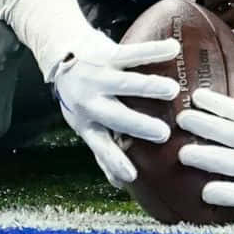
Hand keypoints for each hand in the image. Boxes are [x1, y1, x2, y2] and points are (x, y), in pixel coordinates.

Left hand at [52, 36, 179, 188]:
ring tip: (172, 91)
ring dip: (149, 87)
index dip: (114, 161)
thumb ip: (103, 150)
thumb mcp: (85, 124)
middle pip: (114, 115)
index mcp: (86, 122)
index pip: (100, 146)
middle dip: (137, 125)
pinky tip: (173, 49)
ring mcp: (99, 76)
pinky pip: (132, 52)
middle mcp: (90, 101)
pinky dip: (153, 51)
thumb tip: (120, 184)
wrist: (59, 51)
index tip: (133, 176)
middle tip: (162, 133)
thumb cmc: (79, 95)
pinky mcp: (107, 53)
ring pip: (125, 83)